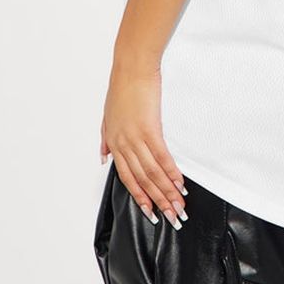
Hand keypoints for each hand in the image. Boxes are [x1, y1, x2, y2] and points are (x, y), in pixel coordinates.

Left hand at [100, 62, 188, 228]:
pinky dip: (171, 171)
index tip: (151, 212)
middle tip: (171, 216)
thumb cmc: (123, 86)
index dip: (140, 196)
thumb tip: (103, 158)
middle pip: (141, 180)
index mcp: (114, 142)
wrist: (132, 66)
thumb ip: (106, 138)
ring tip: (179, 204)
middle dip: (157, 200)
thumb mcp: (108, 115)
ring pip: (152, 172)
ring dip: (167, 191)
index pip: (127, 177)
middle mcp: (123, 143)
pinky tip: (180, 182)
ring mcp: (136, 137)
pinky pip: (161, 156)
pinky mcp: (150, 128)